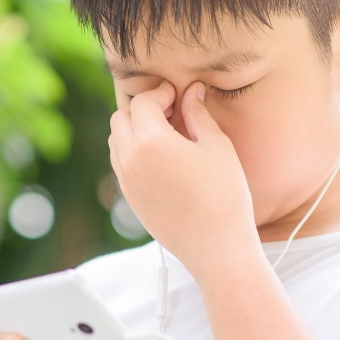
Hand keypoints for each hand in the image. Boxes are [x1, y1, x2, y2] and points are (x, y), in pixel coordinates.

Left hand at [108, 80, 255, 282]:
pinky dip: (132, 151)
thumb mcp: (217, 147)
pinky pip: (120, 163)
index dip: (160, 93)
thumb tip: (192, 91)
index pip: (143, 102)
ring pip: (115, 141)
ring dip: (134, 130)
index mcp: (151, 142)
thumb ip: (198, 114)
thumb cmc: (224, 195)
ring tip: (165, 135)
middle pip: (121, 118)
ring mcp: (125, 181)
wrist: (216, 248)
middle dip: (142, 109)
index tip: (177, 95)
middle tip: (170, 112)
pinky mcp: (129, 198)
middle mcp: (130, 160)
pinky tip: (160, 158)